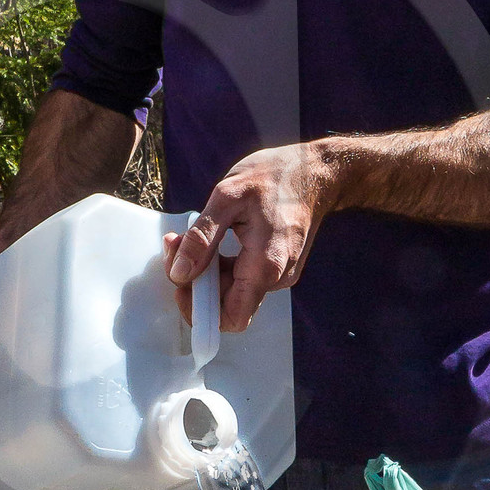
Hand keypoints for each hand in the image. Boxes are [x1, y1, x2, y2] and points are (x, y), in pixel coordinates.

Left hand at [164, 142, 339, 330]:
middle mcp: (277, 278)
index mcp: (265, 266)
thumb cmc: (273, 177)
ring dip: (206, 271)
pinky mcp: (277, 267)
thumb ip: (202, 238)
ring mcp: (279, 274)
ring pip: (233, 290)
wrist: (313, 171)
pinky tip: (214, 236)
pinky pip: (243, 277)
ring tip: (189, 235)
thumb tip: (180, 273)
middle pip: (227, 304)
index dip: (200, 311)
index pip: (231, 318)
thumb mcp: (227, 198)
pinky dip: (221, 263)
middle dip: (196, 283)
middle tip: (176, 246)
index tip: (181, 282)